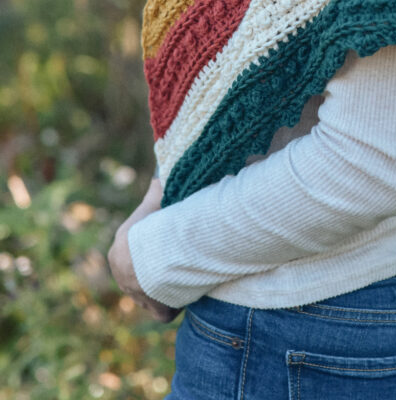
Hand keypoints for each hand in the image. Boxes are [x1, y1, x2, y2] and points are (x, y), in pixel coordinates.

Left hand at [107, 177, 179, 322]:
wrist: (159, 256)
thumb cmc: (155, 226)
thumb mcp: (153, 203)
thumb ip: (155, 191)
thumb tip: (158, 174)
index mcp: (118, 252)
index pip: (132, 253)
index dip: (150, 248)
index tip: (166, 243)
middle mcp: (123, 277)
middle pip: (141, 275)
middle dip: (156, 270)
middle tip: (176, 258)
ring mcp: (139, 296)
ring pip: (152, 294)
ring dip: (165, 288)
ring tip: (183, 275)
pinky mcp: (156, 310)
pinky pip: (165, 311)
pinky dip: (175, 306)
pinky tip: (186, 294)